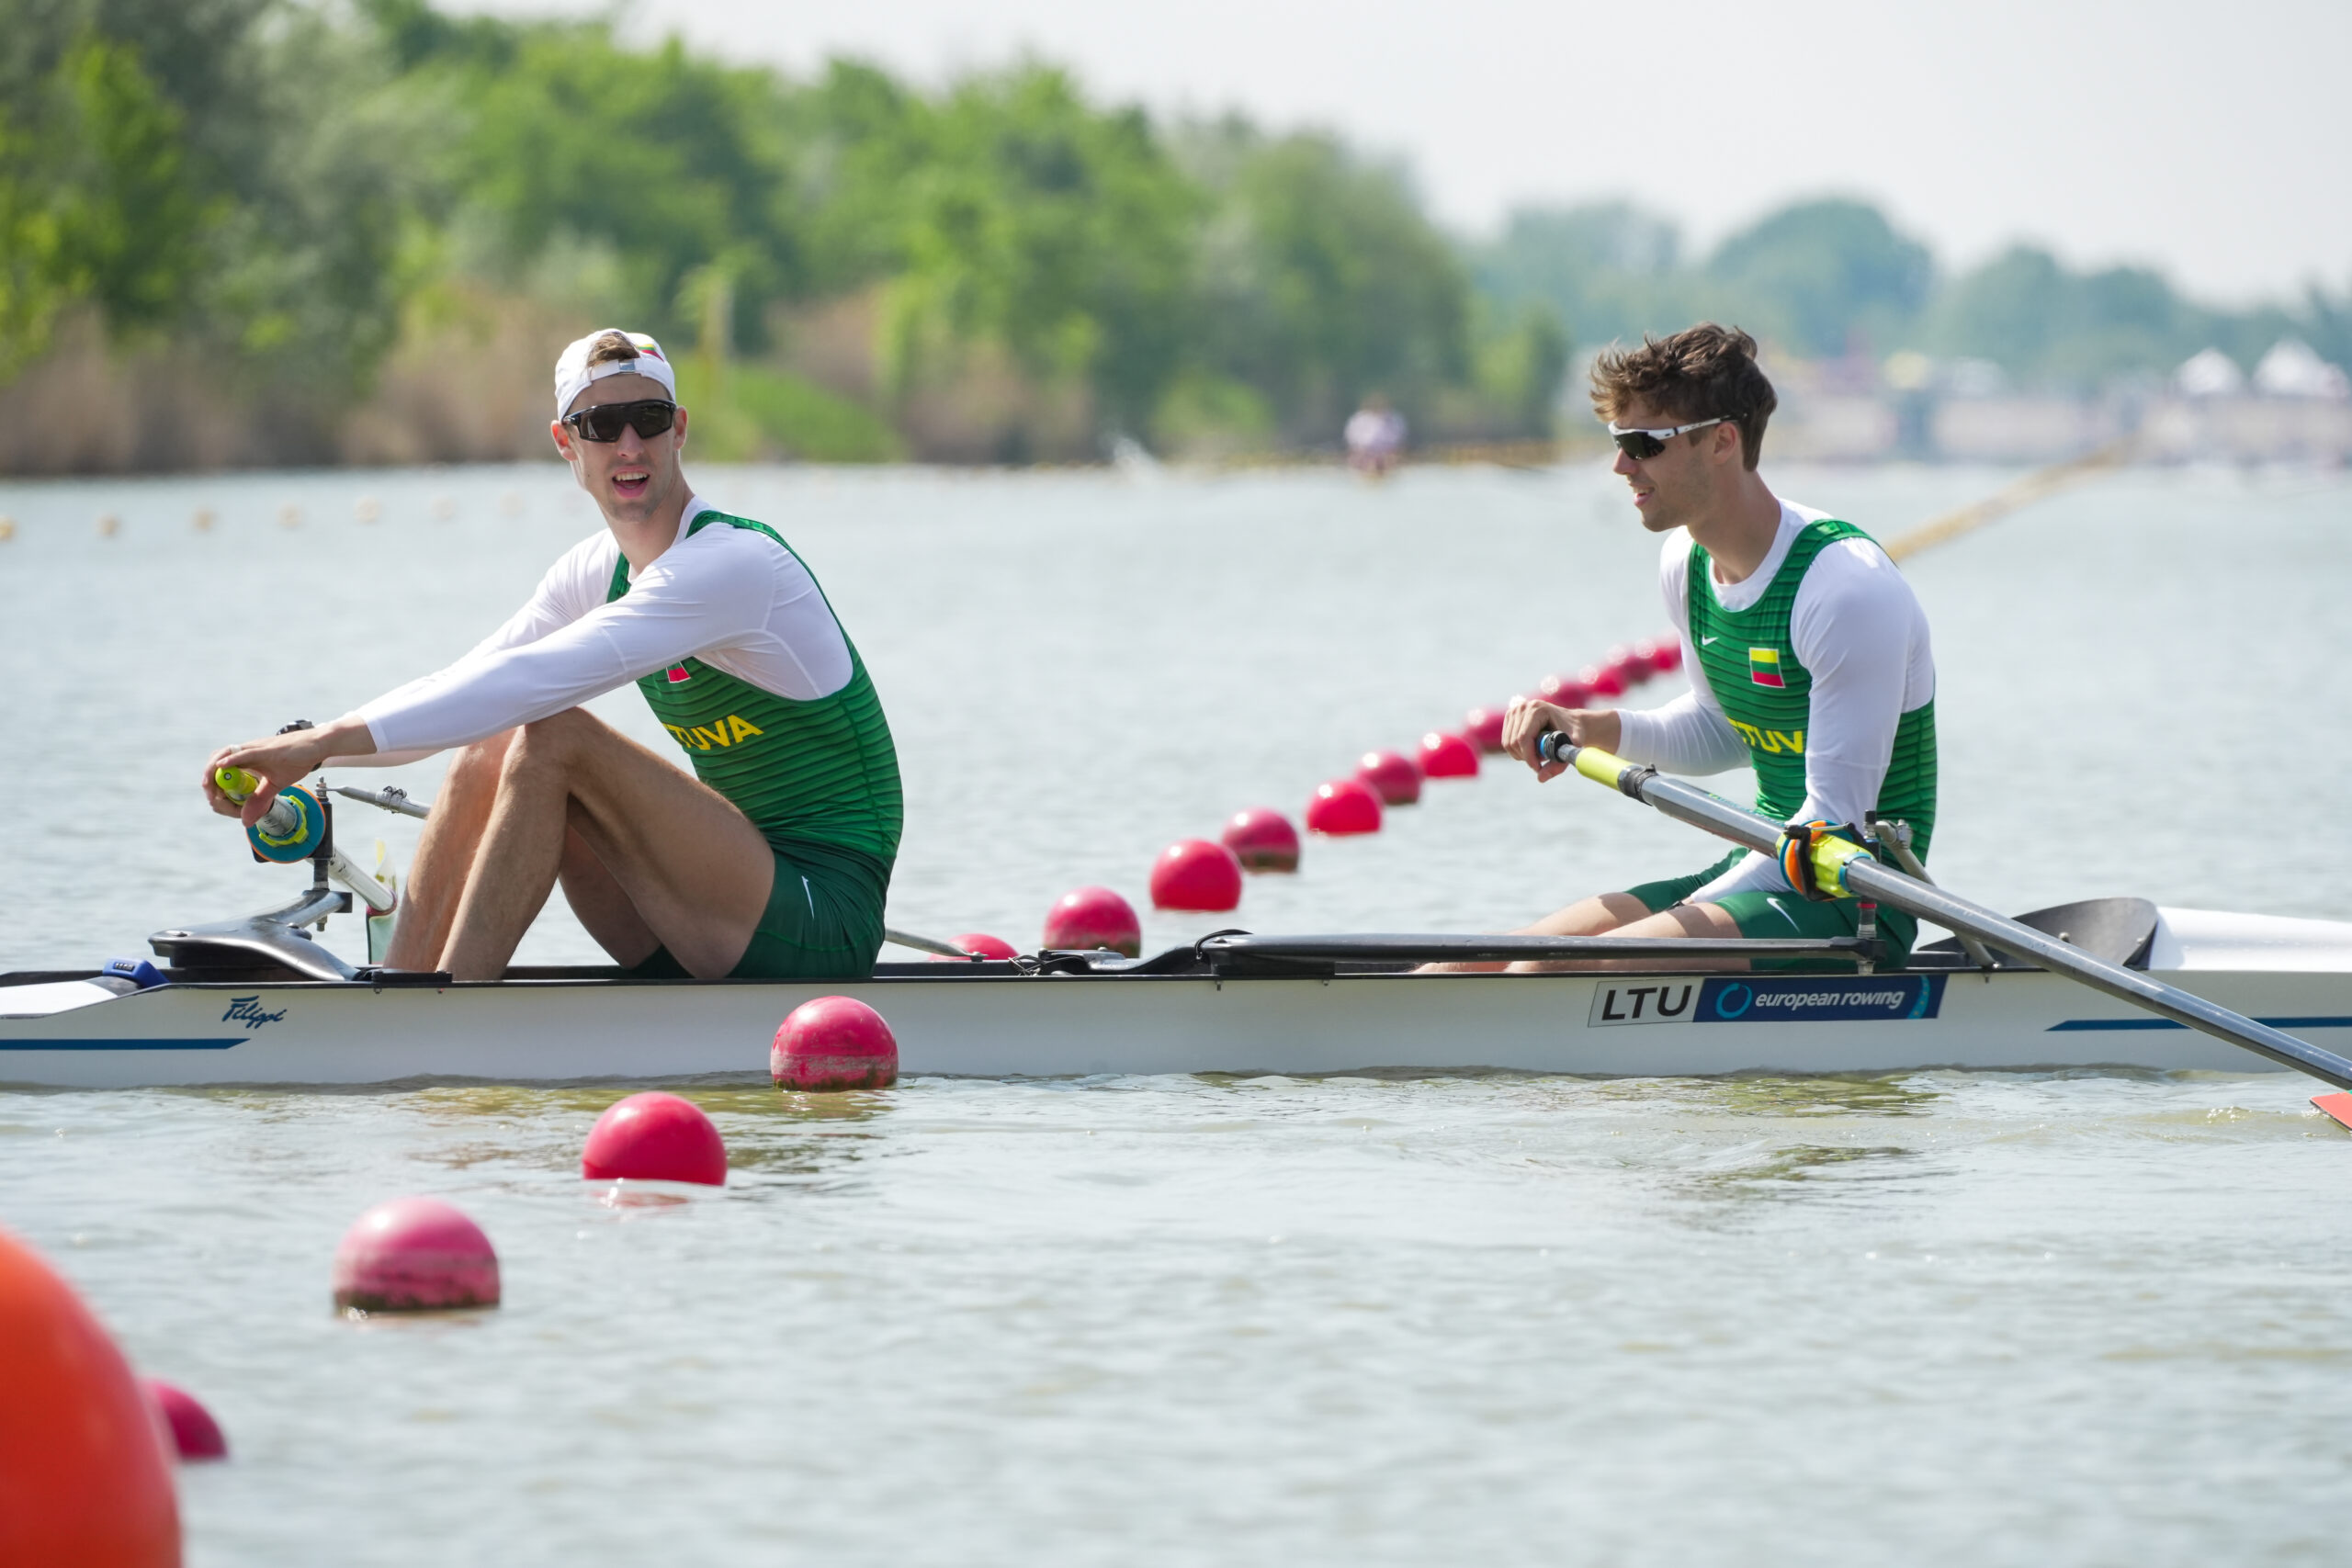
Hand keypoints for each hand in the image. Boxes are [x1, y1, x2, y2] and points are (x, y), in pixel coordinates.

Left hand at [201, 719, 372, 825]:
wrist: (316, 746)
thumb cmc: (297, 760)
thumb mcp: (275, 785)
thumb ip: (260, 800)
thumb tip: (246, 820)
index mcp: (246, 761)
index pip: (221, 772)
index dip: (215, 786)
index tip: (217, 801)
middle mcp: (246, 753)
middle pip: (216, 763)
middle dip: (210, 781)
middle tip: (212, 798)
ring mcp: (254, 749)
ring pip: (224, 757)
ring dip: (214, 772)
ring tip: (210, 787)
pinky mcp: (265, 749)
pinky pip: (244, 754)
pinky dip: (231, 760)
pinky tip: (221, 767)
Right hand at [1502, 699, 1620, 781]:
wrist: (1571, 722)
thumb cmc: (1573, 734)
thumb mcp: (1571, 748)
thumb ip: (1558, 764)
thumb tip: (1540, 778)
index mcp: (1537, 709)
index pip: (1523, 738)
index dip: (1529, 757)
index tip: (1538, 768)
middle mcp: (1522, 707)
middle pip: (1514, 742)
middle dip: (1527, 757)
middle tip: (1543, 760)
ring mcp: (1513, 711)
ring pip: (1508, 744)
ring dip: (1522, 754)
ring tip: (1540, 753)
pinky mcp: (1509, 717)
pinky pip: (1507, 742)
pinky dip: (1518, 751)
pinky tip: (1532, 748)